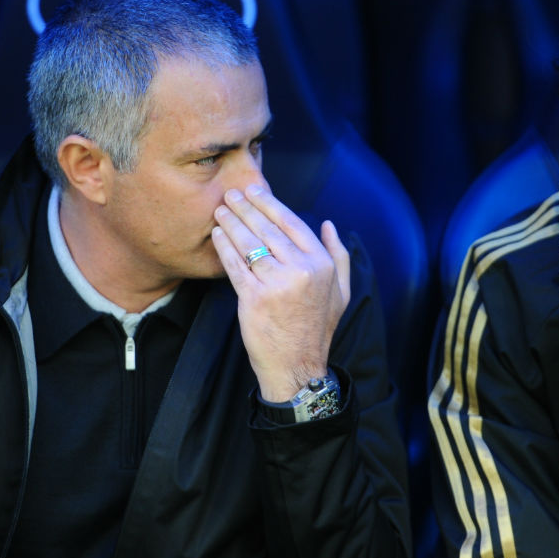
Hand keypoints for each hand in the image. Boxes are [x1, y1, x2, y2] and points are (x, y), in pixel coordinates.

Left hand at [211, 184, 349, 401]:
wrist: (296, 366)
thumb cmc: (316, 328)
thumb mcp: (341, 292)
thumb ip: (339, 256)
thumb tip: (329, 225)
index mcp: (321, 264)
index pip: (292, 223)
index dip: (270, 204)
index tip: (255, 191)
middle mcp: (301, 270)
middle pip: (267, 229)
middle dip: (246, 208)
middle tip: (231, 194)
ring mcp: (276, 284)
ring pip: (249, 244)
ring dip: (232, 222)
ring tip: (220, 210)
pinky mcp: (253, 298)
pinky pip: (235, 265)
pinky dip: (224, 247)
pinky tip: (217, 235)